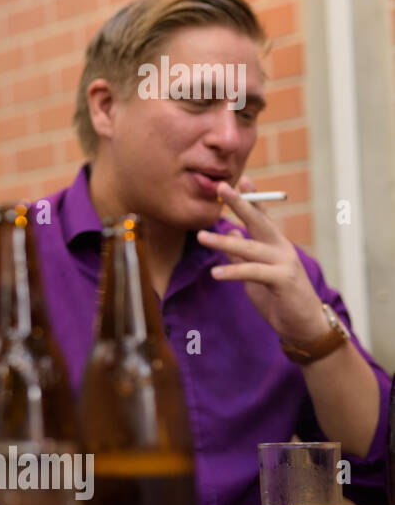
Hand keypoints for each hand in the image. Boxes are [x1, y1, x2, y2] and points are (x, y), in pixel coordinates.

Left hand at [195, 177, 329, 344]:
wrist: (303, 325)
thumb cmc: (280, 298)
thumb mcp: (255, 274)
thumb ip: (242, 255)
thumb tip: (229, 232)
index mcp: (275, 245)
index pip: (263, 217)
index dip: (253, 199)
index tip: (243, 179)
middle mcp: (282, 249)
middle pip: (258, 222)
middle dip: (239, 204)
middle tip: (222, 187)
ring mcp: (284, 263)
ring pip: (249, 247)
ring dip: (224, 241)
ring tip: (201, 236)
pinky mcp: (283, 280)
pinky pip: (253, 272)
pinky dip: (233, 271)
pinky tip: (215, 273)